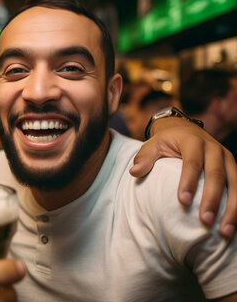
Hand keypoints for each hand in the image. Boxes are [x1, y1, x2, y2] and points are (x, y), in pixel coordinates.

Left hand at [130, 117, 236, 238]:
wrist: (184, 130)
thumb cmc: (166, 142)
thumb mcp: (153, 144)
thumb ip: (144, 157)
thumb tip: (134, 172)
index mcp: (193, 141)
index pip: (192, 162)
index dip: (188, 180)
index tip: (183, 201)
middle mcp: (214, 148)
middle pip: (216, 174)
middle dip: (212, 198)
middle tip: (206, 221)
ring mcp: (227, 158)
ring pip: (235, 183)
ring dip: (232, 208)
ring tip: (224, 232)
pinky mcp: (234, 168)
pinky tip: (233, 224)